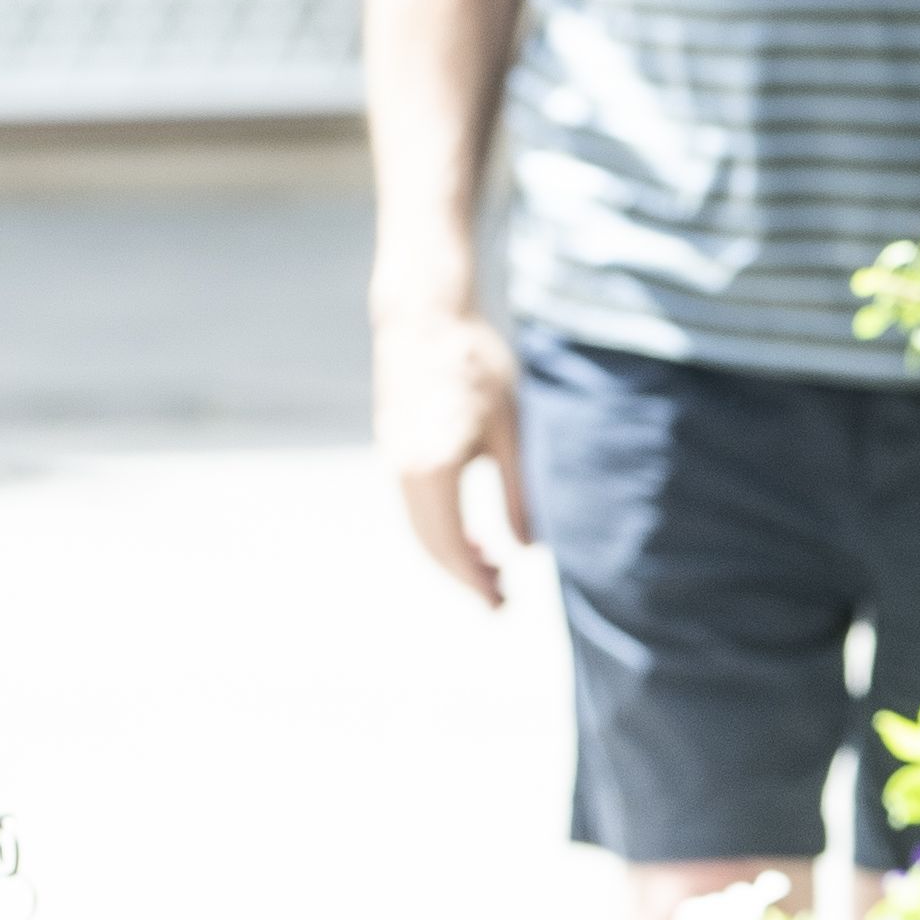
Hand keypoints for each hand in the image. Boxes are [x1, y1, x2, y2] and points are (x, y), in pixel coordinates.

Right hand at [376, 305, 534, 603]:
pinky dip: (442, 528)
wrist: (424, 313)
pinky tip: (475, 535)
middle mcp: (404, 467)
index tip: (502, 606)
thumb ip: (518, 491)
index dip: (476, 583)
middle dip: (465, 578)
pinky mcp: (395, 444)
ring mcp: (394, 455)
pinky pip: (416, 504)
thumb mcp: (512, 430)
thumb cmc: (477, 365)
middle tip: (502, 603)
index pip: (452, 545)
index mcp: (434, 466)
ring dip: (453, 555)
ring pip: (420, 525)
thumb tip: (525, 549)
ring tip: (495, 572)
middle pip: (430, 543)